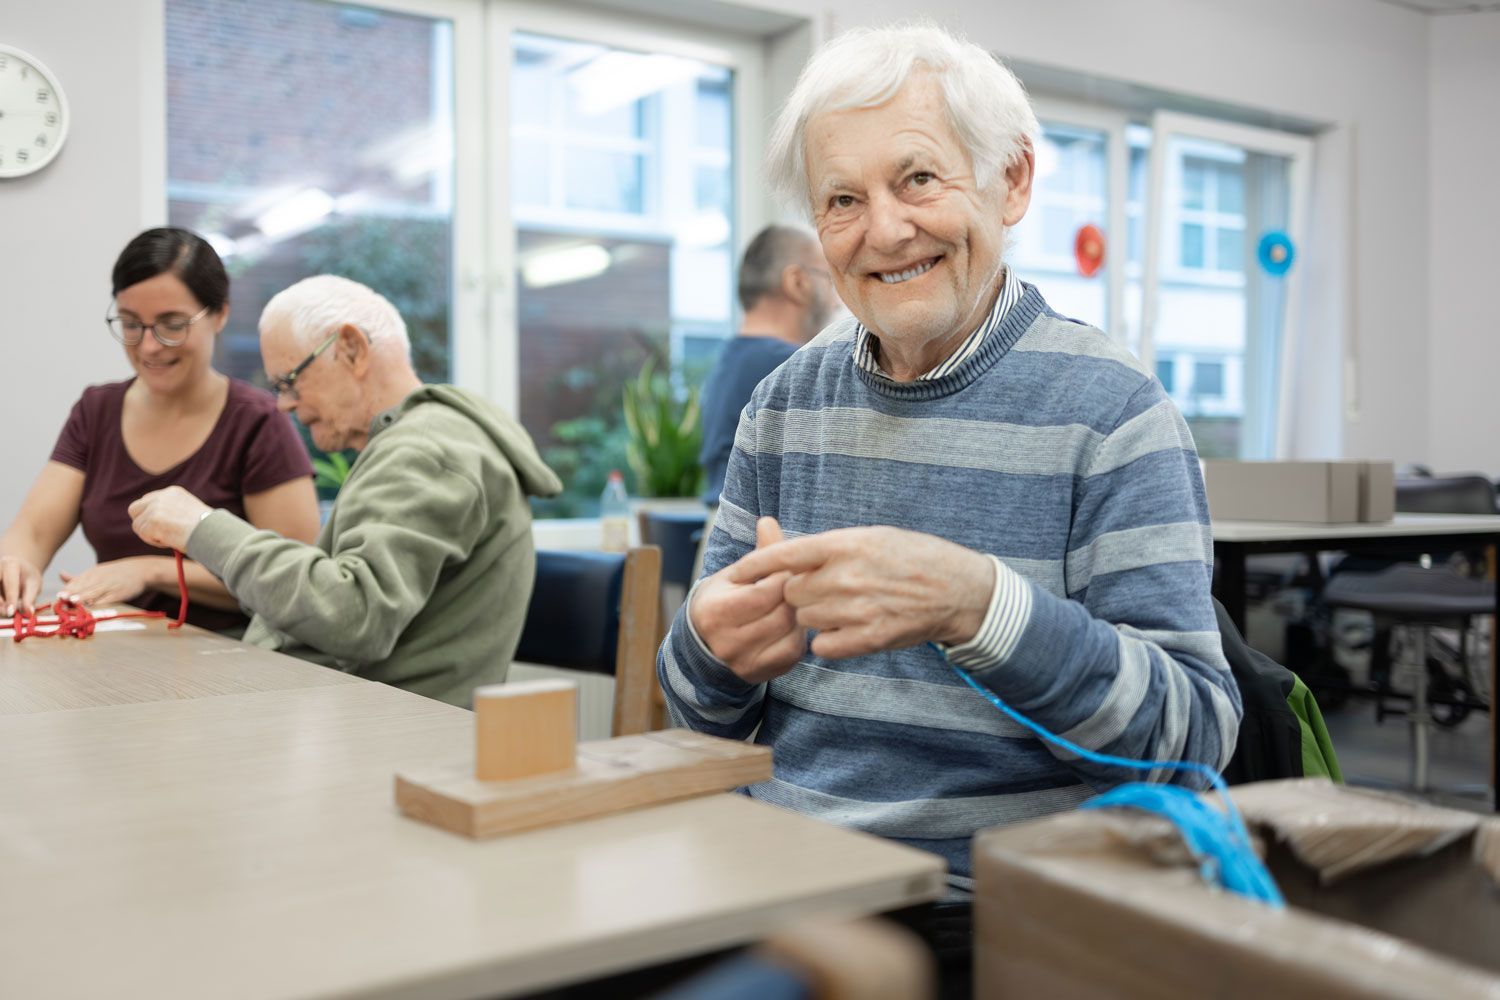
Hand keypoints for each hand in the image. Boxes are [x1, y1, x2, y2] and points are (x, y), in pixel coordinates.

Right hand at [1, 555, 43, 616]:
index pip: (10, 583)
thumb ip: (30, 598)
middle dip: (0, 605)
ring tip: (9, 610)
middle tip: (9, 614)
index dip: (10, 598)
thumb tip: (29, 612)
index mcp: (10, 564)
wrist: (17, 569)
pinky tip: (4, 607)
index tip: (11, 612)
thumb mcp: (34, 584)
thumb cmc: (27, 576)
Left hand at [56, 557, 161, 607]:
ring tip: (73, 601)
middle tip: (60, 601)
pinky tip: (92, 608)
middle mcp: (99, 578)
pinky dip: (99, 604)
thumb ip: (79, 577)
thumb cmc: (116, 573)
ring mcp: (109, 586)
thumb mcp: (97, 571)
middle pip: (83, 587)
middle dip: (71, 595)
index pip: (75, 583)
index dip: (66, 592)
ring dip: (83, 597)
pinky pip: (107, 600)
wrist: (141, 570)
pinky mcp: (119, 594)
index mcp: (91, 573)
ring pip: (93, 592)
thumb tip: (61, 574)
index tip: (57, 599)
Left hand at [128, 486, 211, 551]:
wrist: (211, 532)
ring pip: (138, 524)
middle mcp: (161, 496)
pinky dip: (153, 540)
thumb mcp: (188, 513)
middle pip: (135, 508)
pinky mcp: (151, 520)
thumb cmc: (206, 529)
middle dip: (142, 522)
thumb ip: (172, 513)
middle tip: (156, 533)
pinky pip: (142, 533)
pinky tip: (169, 541)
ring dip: (150, 534)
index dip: (151, 515)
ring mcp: (155, 508)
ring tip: (169, 538)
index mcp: (172, 492)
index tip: (160, 525)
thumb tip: (159, 526)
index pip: (148, 500)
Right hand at [688, 517, 806, 683]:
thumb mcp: (735, 574)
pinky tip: (793, 624)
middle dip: (796, 596)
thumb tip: (768, 521)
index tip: (791, 569)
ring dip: (800, 615)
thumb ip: (759, 553)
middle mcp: (727, 641)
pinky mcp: (759, 674)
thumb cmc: (723, 599)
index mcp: (717, 610)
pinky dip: (798, 635)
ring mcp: (744, 661)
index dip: (785, 577)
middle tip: (803, 585)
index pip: (766, 591)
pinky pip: (792, 653)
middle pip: (781, 614)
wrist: (703, 644)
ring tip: (796, 603)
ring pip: (790, 633)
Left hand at [727, 526, 995, 658]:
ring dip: (816, 616)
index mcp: (845, 544)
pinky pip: (824, 645)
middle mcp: (846, 576)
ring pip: (806, 620)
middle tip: (826, 589)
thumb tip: (792, 556)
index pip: (785, 555)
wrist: (958, 589)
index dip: (755, 565)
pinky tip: (849, 628)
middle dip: (800, 593)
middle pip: (792, 593)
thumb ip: (830, 548)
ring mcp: (857, 609)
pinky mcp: (869, 638)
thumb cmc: (914, 557)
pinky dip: (830, 640)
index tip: (735, 574)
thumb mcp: (872, 537)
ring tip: (845, 606)